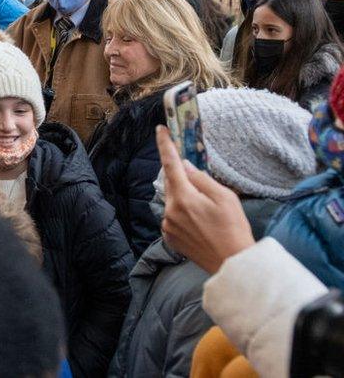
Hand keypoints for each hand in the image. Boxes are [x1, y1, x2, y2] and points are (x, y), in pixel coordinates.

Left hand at [155, 125, 254, 273]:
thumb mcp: (225, 197)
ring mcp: (167, 225)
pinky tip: (200, 222)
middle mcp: (170, 211)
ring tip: (206, 210)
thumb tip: (186, 166)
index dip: (165, 146)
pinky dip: (182, 213)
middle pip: (171, 183)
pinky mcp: (169, 237)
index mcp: (184, 198)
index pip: (170, 165)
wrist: (232, 264)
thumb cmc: (233, 229)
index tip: (160, 130)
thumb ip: (202, 179)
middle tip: (196, 177)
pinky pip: (172, 217)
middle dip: (180, 176)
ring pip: (172, 200)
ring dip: (184, 197)